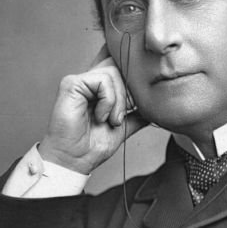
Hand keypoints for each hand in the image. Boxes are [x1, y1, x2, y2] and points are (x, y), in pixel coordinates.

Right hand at [38, 46, 146, 174]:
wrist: (74, 161)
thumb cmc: (90, 148)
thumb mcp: (123, 128)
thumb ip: (136, 115)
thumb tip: (154, 109)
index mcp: (99, 90)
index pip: (118, 66)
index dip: (131, 80)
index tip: (132, 107)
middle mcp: (89, 82)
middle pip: (120, 66)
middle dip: (129, 94)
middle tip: (121, 118)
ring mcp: (80, 81)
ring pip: (114, 73)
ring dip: (119, 101)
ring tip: (111, 121)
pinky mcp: (72, 84)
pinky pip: (103, 80)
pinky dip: (108, 101)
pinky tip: (100, 117)